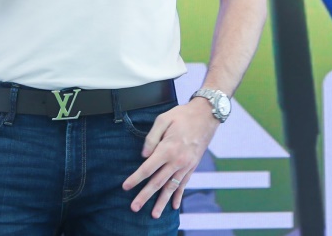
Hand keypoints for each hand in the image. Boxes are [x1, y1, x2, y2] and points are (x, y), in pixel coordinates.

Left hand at [122, 98, 219, 217]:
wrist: (206, 115)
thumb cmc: (182, 115)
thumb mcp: (163, 119)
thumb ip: (151, 138)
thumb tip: (143, 155)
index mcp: (167, 149)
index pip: (147, 168)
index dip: (135, 179)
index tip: (125, 187)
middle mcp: (177, 160)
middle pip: (157, 182)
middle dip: (145, 196)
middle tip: (134, 208)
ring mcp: (186, 165)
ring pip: (171, 187)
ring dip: (162, 201)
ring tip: (154, 215)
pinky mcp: (192, 166)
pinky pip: (184, 183)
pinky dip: (179, 195)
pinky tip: (174, 206)